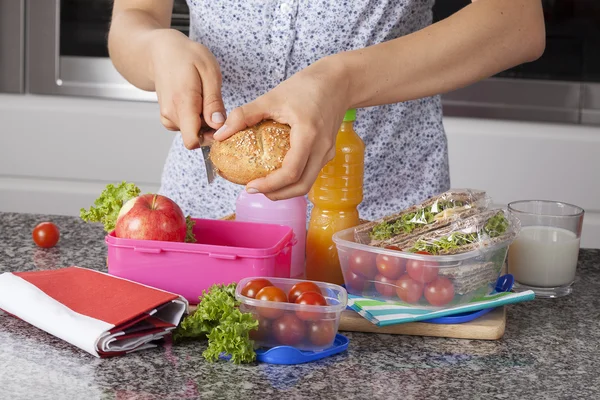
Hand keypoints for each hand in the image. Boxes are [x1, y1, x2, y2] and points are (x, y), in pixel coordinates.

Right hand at [151, 29, 224, 148]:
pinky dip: (196, 119)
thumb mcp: (209, 71)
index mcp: (182, 103)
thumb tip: (218, 125)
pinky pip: (188, 128)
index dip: (212, 137)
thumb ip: (214, 101)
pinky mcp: (168, 119)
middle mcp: (171, 114)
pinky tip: (197, 101)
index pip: (193, 140)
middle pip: (198, 138)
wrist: (161, 52)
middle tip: (214, 102)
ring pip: (194, 133)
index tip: (221, 123)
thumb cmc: (187, 57)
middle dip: (211, 127)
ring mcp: (168, 118)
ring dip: (204, 122)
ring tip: (203, 97)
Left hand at [213, 57, 350, 199]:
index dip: (270, 185)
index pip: (291, 172)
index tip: (250, 187)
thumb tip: (219, 134)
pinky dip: (294, 179)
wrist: (339, 81)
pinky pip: (310, 173)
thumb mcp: (271, 97)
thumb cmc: (307, 86)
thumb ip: (244, 115)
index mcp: (308, 135)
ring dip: (286, 190)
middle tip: (254, 190)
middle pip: (301, 186)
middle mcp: (321, 148)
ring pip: (307, 183)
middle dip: (277, 194)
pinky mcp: (327, 152)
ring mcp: (327, 152)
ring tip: (264, 185)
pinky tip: (277, 172)